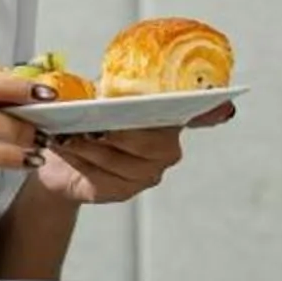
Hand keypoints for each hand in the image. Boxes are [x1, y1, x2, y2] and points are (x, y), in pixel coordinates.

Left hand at [33, 102, 233, 205]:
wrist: (56, 151)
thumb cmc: (84, 117)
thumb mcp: (95, 93)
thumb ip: (111, 89)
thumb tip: (96, 91)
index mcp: (166, 115)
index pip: (200, 112)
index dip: (213, 110)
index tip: (225, 104)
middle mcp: (166, 146)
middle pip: (152, 141)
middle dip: (119, 131)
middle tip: (93, 121)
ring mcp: (148, 172)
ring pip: (121, 159)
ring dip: (91, 146)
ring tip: (66, 134)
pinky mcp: (124, 191)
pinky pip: (103, 177)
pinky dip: (81, 161)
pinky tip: (66, 150)